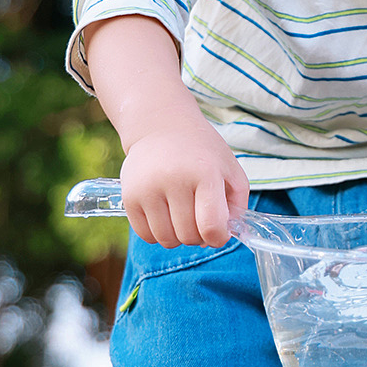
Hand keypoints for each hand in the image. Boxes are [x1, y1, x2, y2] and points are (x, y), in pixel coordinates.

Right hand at [120, 112, 248, 249]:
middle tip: (199, 219)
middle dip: (198, 236)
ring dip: (178, 237)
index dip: (218, 238)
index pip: (211, 226)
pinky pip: (146, 235)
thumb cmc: (201, 152)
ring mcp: (148, 189)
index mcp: (205, 173)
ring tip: (182, 217)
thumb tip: (223, 236)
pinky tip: (164, 216)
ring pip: (166, 240)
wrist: (161, 127)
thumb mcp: (230, 169)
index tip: (218, 232)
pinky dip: (158, 233)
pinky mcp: (129, 197)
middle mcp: (174, 180)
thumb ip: (237, 204)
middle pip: (189, 236)